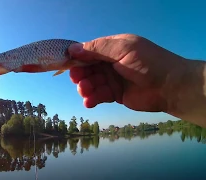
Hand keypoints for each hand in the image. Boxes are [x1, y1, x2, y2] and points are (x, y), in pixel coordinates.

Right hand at [68, 34, 185, 112]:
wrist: (170, 86)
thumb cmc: (148, 63)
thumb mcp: (123, 49)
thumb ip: (97, 49)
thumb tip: (72, 49)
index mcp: (112, 48)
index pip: (88, 51)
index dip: (76, 57)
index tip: (66, 63)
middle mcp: (110, 63)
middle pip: (86, 68)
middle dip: (79, 74)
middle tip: (78, 80)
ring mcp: (111, 79)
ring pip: (90, 82)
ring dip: (84, 87)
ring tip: (86, 91)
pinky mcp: (114, 94)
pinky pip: (98, 96)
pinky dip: (91, 98)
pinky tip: (89, 101)